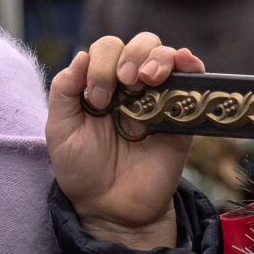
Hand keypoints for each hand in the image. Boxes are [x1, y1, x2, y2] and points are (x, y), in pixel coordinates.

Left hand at [48, 32, 204, 249]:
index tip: (97, 100)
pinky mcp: (181, 118)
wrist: (112, 209)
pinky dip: (190, 63)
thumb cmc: (84, 171)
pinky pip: (193, 79)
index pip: (106, 50)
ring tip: (147, 79)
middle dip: (129, 57)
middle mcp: (130, 87)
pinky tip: (182, 62)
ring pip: (164, 54)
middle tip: (123, 85)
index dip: (102, 64)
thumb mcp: (60, 130)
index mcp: (101, 85)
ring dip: (156, 57)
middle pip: (137, 45)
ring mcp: (157, 100)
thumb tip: (82, 55)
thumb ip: (64, 91)